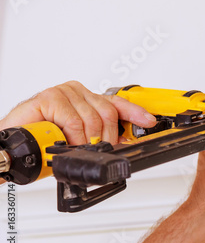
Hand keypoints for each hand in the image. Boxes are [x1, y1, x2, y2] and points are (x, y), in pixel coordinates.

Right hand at [0, 81, 156, 144]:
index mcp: (87, 100)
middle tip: (97, 150)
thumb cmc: (44, 139)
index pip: (117, 103)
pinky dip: (73, 137)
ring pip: (92, 119)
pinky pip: (74, 121)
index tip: (149, 121)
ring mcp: (64, 92)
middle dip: (107, 138)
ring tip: (75, 147)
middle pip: (108, 113)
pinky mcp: (50, 97)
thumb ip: (99, 137)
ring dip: (86, 141)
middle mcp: (78, 92)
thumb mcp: (79, 140)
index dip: (136, 112)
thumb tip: (124, 144)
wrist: (16, 141)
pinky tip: (65, 141)